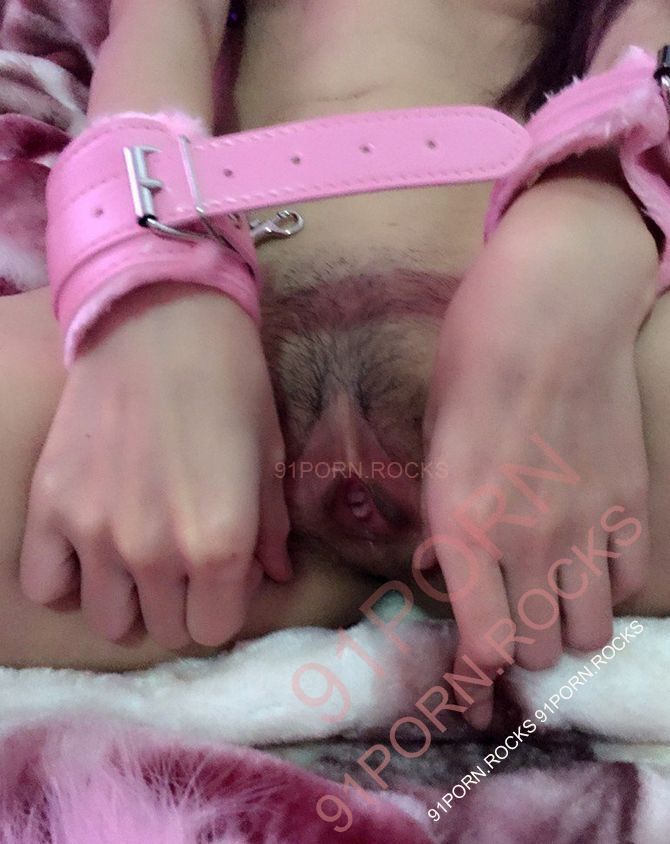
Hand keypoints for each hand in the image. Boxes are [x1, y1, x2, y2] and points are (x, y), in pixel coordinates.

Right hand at [20, 283, 290, 648]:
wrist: (161, 323)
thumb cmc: (231, 386)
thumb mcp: (268, 459)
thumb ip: (271, 531)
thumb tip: (273, 577)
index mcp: (220, 546)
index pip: (215, 629)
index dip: (224, 602)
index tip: (225, 571)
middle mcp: (154, 554)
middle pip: (166, 627)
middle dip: (182, 600)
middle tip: (185, 557)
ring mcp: (94, 534)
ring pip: (108, 618)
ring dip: (129, 596)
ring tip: (138, 555)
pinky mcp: (50, 507)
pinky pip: (44, 584)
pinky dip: (67, 577)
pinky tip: (88, 549)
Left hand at [421, 164, 657, 727]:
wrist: (552, 312)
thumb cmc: (473, 365)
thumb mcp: (435, 444)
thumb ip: (448, 520)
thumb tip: (452, 568)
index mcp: (464, 525)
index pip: (484, 647)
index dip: (474, 666)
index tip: (471, 659)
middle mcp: (528, 540)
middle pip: (539, 651)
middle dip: (519, 644)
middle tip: (509, 613)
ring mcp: (587, 525)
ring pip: (590, 633)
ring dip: (567, 625)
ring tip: (551, 593)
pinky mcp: (631, 502)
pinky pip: (628, 583)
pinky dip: (606, 586)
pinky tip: (586, 557)